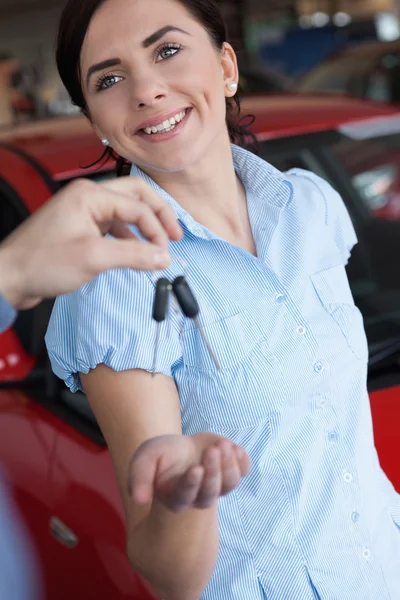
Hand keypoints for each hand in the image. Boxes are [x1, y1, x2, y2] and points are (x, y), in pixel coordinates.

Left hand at [0, 177, 181, 308]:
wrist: (10, 278)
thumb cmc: (42, 263)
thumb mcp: (94, 258)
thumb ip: (134, 255)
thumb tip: (164, 257)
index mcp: (90, 194)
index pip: (137, 206)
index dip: (156, 229)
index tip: (167, 252)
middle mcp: (88, 197)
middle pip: (135, 197)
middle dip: (157, 216)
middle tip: (174, 236)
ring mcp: (82, 212)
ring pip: (124, 212)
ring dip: (142, 229)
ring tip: (157, 249)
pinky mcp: (79, 228)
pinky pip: (112, 227)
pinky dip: (127, 239)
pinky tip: (134, 254)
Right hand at [128, 433, 250, 511]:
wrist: (180, 449)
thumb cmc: (161, 456)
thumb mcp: (144, 459)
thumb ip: (138, 478)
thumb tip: (139, 499)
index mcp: (177, 496)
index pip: (186, 495)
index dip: (192, 483)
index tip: (196, 468)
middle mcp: (200, 496)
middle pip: (210, 492)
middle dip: (213, 471)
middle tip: (212, 450)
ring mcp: (218, 485)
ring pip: (230, 484)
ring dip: (229, 465)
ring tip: (222, 445)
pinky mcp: (231, 471)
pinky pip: (243, 471)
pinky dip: (243, 461)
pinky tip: (235, 449)